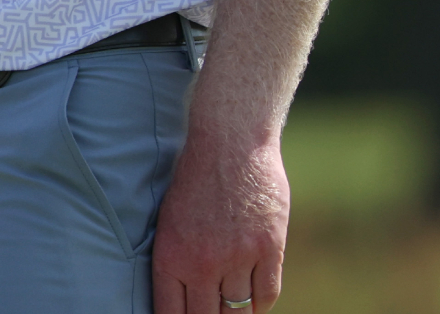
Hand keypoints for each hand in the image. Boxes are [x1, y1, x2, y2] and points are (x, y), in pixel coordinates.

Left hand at [151, 131, 288, 313]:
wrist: (229, 143)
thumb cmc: (193, 179)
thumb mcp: (170, 221)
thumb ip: (178, 260)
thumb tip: (184, 296)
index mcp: (171, 256)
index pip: (172, 313)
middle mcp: (203, 263)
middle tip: (211, 313)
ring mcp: (238, 258)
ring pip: (239, 311)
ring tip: (231, 310)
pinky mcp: (269, 249)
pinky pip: (267, 294)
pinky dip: (260, 303)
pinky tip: (254, 301)